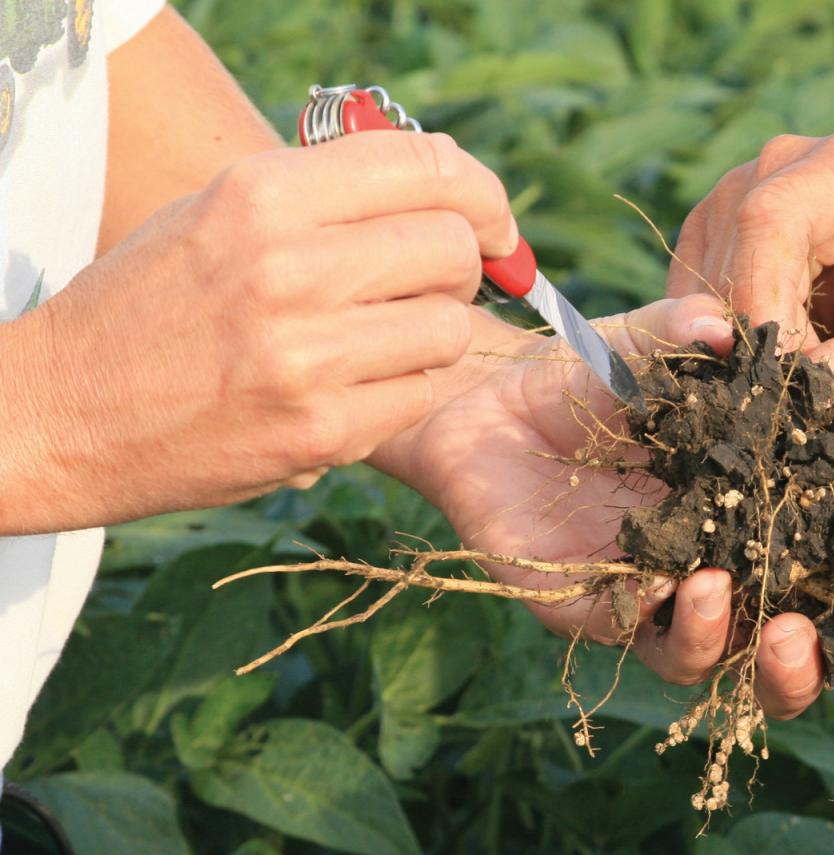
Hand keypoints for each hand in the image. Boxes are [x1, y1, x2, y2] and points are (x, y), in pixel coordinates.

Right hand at [0, 132, 517, 534]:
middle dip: (460, 267)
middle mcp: (288, 267)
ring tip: (378, 340)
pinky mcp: (320, 431)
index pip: (425, 167)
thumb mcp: (219, 211)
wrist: (63, 411)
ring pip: (451, 329)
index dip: (482, 193)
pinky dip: (403, 392)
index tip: (492, 223)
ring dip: (434, 334)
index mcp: (262, 194)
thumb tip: (449, 190)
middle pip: (452, 248)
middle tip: (426, 286)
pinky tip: (352, 388)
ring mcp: (306, 355)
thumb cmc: (152, 304)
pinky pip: (419, 396)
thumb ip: (326, 193)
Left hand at [374, 299, 827, 705]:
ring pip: (700, 660)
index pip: (810, 581)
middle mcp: (708, 574)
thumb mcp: (654, 346)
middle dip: (793, 667)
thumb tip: (732, 332)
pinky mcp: (584, 606)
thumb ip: (692, 333)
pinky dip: (655, 620)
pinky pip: (627, 632)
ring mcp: (648, 596)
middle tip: (799, 634)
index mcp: (748, 524)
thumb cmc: (597, 376)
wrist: (495, 398)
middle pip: (765, 656)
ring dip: (723, 641)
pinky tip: (671, 585)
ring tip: (729, 597)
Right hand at [668, 126, 833, 408]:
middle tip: (802, 390)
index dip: (761, 301)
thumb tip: (797, 392)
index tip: (780, 372)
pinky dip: (724, 342)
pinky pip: (690, 298)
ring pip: (702, 282)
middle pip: (730, 252)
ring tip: (805, 366)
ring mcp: (740, 191)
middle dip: (754, 336)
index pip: (771, 218)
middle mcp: (786, 162)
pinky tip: (777, 354)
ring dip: (740, 344)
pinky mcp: (713, 232)